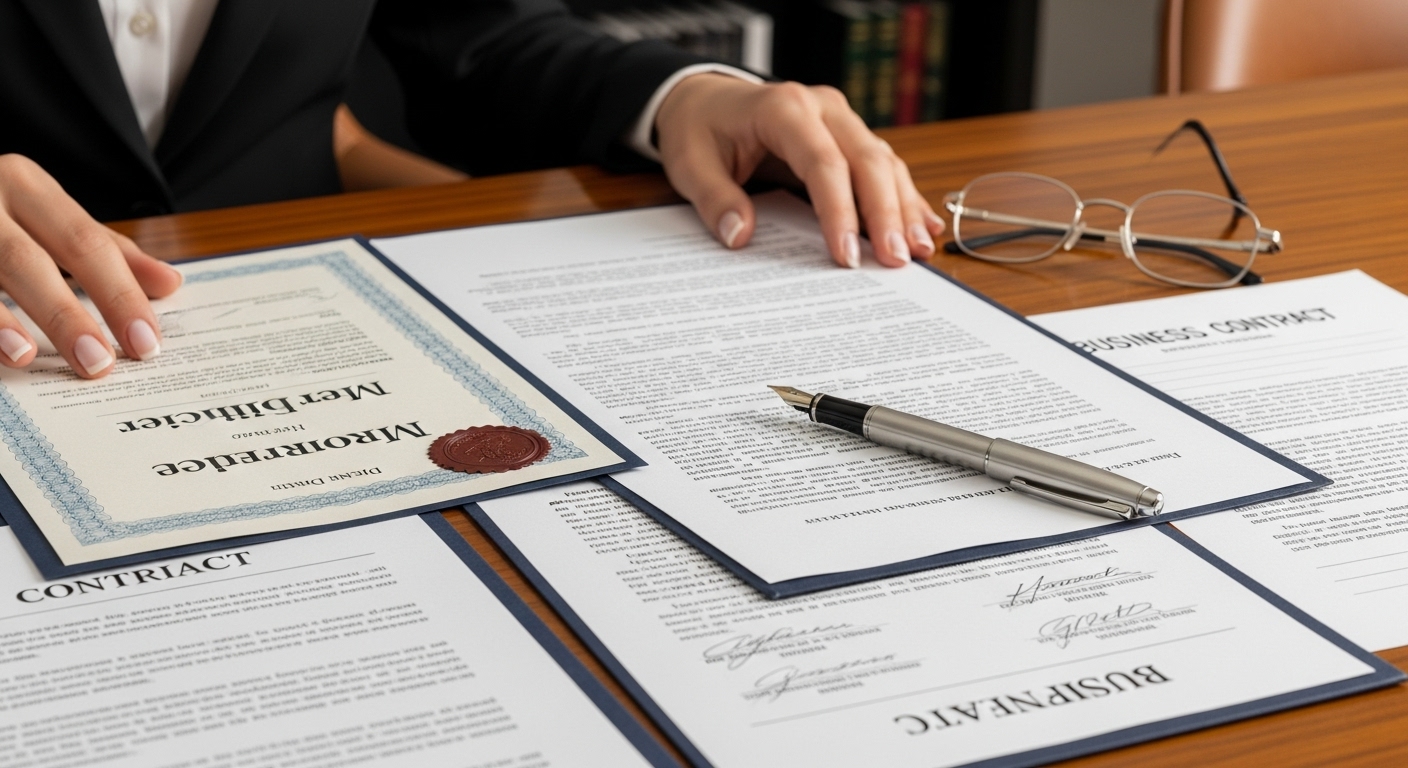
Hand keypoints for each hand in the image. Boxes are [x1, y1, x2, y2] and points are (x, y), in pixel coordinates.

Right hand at [0, 154, 182, 378]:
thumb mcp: (49, 215)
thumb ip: (107, 250)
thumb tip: (170, 283)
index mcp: (28, 186)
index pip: (87, 243)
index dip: (119, 293)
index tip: (147, 341)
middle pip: (31, 259)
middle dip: (68, 315)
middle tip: (100, 364)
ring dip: (1, 320)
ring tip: (27, 357)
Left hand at [654, 74, 944, 267]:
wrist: (705, 100)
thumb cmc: (699, 131)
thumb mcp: (690, 165)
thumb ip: (715, 200)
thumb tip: (740, 236)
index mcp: (784, 108)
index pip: (823, 163)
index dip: (839, 212)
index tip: (845, 257)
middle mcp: (823, 108)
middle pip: (867, 161)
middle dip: (886, 214)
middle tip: (896, 261)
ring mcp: (841, 120)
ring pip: (884, 163)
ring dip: (903, 208)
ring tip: (918, 252)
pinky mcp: (848, 136)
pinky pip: (883, 166)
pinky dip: (903, 197)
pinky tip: (924, 227)